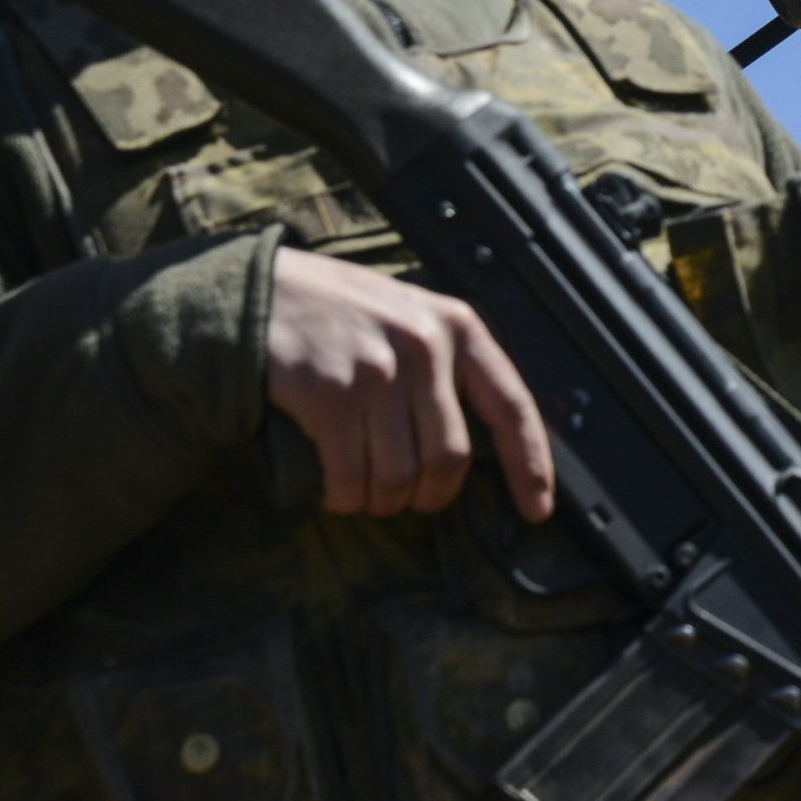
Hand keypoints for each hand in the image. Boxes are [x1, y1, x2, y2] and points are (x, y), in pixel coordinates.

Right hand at [265, 246, 554, 520]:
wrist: (263, 291)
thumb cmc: (342, 312)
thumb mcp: (412, 317)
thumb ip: (447, 367)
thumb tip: (475, 448)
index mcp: (458, 327)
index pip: (512, 406)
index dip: (530, 465)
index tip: (537, 509)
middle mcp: (426, 346)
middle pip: (450, 457)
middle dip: (431, 495)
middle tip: (409, 500)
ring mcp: (378, 369)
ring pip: (400, 474)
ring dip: (383, 501)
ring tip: (366, 494)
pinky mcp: (330, 393)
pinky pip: (351, 474)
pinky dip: (347, 497)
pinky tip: (339, 493)